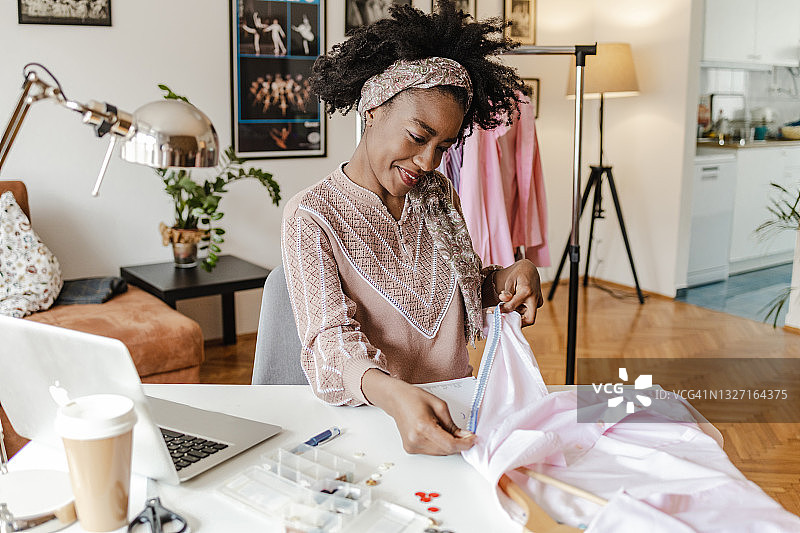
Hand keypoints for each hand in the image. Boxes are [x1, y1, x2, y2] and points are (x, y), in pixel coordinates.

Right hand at [361, 369, 475, 454]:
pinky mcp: (411, 449)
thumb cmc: (414, 398)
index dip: (465, 444)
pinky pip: (432, 451)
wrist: (396, 399)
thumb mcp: (439, 406)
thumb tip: (464, 436)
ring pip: (441, 453)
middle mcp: (416, 440)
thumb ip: (452, 424)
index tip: (473, 439)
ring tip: (448, 430)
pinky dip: (440, 445)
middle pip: (446, 450)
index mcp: (423, 427)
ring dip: (450, 445)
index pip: (450, 444)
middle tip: (466, 434)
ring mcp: (412, 446)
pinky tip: (438, 433)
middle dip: (459, 444)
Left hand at [493, 259, 542, 325]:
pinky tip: (516, 303)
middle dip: (518, 322)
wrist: (530, 269)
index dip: (501, 310)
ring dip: (518, 314)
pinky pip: (531, 311)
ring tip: (510, 304)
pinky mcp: (539, 302)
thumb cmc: (518, 274)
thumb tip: (502, 299)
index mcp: (526, 292)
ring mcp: (538, 301)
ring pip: (529, 315)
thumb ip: (507, 291)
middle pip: (529, 319)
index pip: (512, 307)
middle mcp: (534, 298)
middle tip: (506, 320)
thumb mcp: (510, 280)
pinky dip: (522, 310)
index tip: (493, 311)